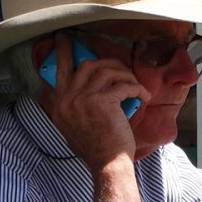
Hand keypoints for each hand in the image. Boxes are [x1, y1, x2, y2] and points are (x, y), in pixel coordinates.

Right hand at [38, 35, 146, 178]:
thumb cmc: (96, 148)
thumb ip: (72, 105)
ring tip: (134, 86)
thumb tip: (82, 85)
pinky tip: (142, 96)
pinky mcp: (103, 101)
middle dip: (107, 62)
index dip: (62, 51)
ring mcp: (83, 98)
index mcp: (58, 104)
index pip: (58, 70)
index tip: (63, 37)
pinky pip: (123, 85)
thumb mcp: (72, 126)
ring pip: (107, 72)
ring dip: (125, 76)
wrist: (107, 164)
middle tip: (119, 66)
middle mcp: (67, 99)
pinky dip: (136, 88)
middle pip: (86, 65)